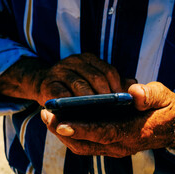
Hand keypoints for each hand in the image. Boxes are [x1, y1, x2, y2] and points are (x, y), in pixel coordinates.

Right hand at [0, 53, 134, 105]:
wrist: (41, 84)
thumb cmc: (73, 86)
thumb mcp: (93, 81)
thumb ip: (112, 82)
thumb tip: (133, 84)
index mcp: (89, 59)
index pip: (108, 71)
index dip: (117, 86)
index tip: (123, 101)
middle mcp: (75, 61)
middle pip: (96, 77)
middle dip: (106, 95)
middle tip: (113, 110)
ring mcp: (60, 71)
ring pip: (79, 84)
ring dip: (90, 100)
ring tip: (99, 112)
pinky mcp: (47, 85)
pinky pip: (61, 95)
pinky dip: (70, 104)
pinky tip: (77, 113)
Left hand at [41, 82, 174, 157]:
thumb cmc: (167, 109)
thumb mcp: (164, 97)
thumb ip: (150, 94)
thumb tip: (133, 92)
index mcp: (135, 132)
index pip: (103, 132)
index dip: (81, 128)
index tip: (60, 122)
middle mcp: (122, 145)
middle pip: (86, 144)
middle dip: (62, 131)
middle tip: (45, 114)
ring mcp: (116, 148)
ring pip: (83, 147)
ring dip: (63, 134)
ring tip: (47, 116)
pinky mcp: (111, 145)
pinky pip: (87, 144)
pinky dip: (72, 134)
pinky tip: (62, 120)